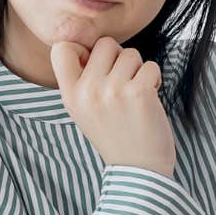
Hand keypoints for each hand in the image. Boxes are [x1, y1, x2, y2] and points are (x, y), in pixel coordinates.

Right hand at [50, 37, 175, 177]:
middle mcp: (88, 90)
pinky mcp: (139, 92)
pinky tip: (149, 99)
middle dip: (119, 58)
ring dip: (139, 70)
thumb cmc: (115, 136)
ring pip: (131, 53)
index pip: (61, 48)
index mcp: (70, 95)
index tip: (95, 66)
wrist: (138, 170)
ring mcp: (113, 90)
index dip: (82, 49)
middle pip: (105, 43)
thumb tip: (90, 46)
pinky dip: (154, 79)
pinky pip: (150, 66)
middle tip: (123, 82)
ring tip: (135, 94)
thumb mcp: (84, 111)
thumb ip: (83, 81)